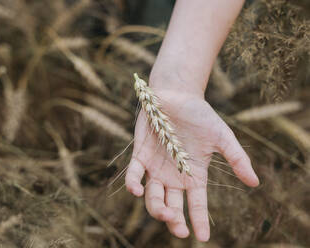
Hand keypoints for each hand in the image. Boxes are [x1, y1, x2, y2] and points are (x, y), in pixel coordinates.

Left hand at [125, 79, 258, 241]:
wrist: (176, 95)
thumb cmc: (199, 115)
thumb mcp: (222, 136)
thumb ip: (237, 158)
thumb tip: (255, 182)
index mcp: (193, 175)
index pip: (196, 203)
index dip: (199, 220)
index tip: (204, 237)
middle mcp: (173, 176)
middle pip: (172, 206)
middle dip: (174, 221)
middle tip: (179, 230)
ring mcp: (155, 168)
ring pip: (152, 196)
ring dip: (156, 208)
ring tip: (166, 213)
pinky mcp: (140, 155)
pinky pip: (134, 174)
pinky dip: (133, 184)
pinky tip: (137, 191)